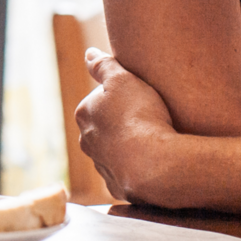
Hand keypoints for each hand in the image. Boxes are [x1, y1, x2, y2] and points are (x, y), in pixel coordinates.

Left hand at [75, 48, 183, 206]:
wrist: (156, 164)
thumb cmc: (140, 116)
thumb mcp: (123, 80)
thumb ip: (103, 65)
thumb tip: (89, 53)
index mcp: (84, 114)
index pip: (99, 100)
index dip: (122, 97)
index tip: (140, 99)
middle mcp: (87, 142)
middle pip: (104, 127)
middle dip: (121, 123)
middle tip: (149, 119)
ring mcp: (102, 167)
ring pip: (114, 151)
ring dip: (128, 147)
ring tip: (154, 142)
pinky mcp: (118, 187)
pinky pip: (126, 174)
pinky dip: (137, 169)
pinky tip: (153, 163)